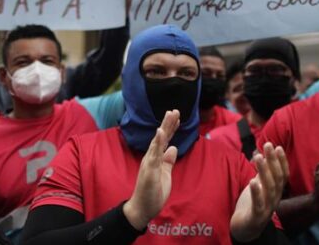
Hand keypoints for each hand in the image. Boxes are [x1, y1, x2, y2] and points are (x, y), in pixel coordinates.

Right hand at [123, 110, 179, 229]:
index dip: (171, 129)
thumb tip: (173, 148)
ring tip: (170, 114)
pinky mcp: (150, 169)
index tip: (177, 117)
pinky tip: (160, 131)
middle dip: (168, 123)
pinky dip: (157, 141)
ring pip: (157, 141)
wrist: (142, 208)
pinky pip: (154, 154)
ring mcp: (150, 162)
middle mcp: (151, 157)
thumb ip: (168, 161)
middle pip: (161, 137)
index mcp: (156, 159)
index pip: (164, 141)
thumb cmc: (152, 193)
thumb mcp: (165, 174)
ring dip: (164, 127)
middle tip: (175, 110)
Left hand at [230, 142, 288, 241]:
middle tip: (267, 145)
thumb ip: (262, 173)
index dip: (281, 161)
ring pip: (268, 188)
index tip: (277, 147)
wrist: (246, 228)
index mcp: (276, 191)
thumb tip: (263, 153)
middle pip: (277, 178)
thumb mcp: (259, 186)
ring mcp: (267, 207)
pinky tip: (253, 181)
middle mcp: (274, 198)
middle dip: (273, 161)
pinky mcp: (256, 216)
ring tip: (258, 157)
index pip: (283, 174)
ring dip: (264, 171)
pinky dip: (256, 193)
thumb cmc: (253, 204)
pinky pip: (258, 204)